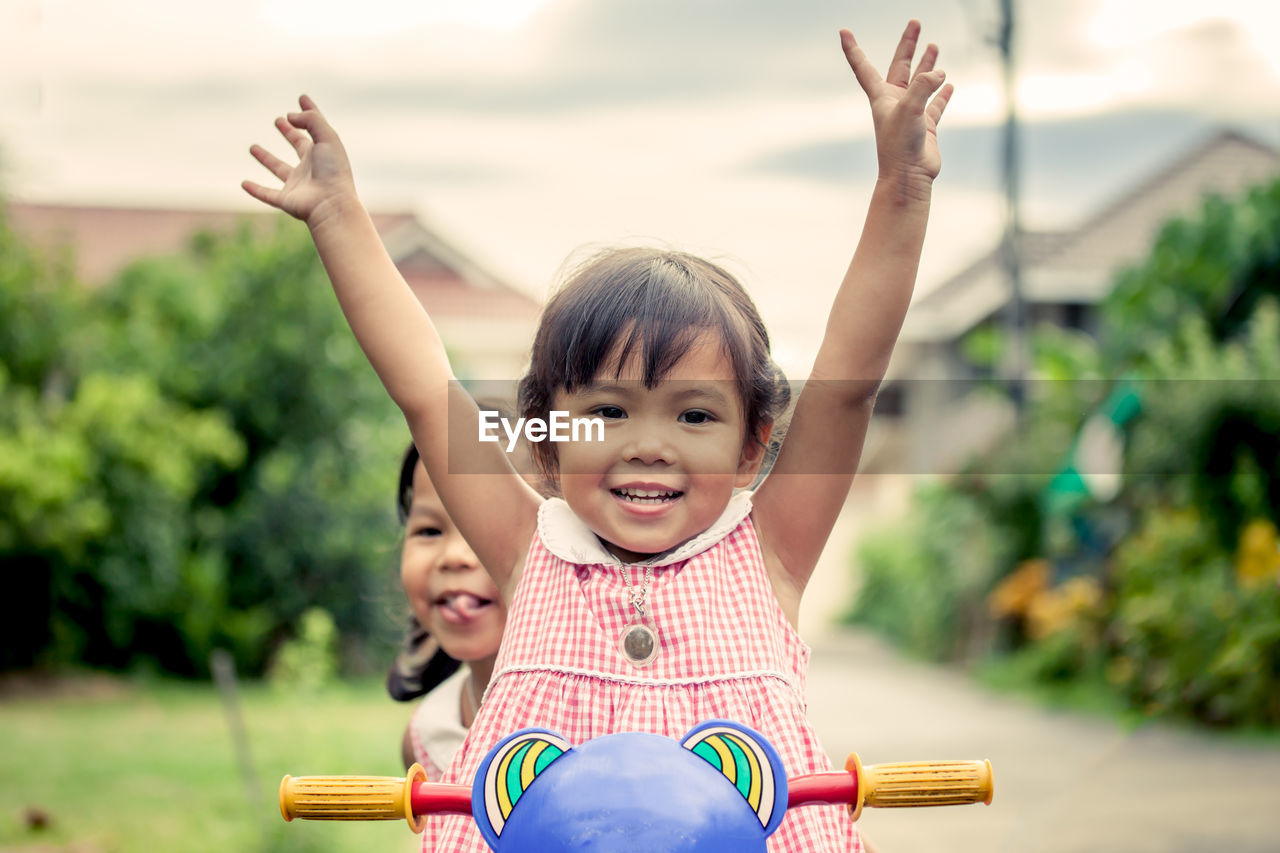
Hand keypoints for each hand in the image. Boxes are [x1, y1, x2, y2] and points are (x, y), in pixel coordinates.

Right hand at [242, 95, 357, 225]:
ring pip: (279, 170)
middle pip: (298, 147)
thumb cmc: (333, 170)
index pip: (314, 128)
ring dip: (266, 159)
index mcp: (323, 153)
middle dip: (289, 133)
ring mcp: (298, 185)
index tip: (302, 98)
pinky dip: (256, 190)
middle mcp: (311, 168)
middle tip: (278, 120)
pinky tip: (244, 184)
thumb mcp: (327, 137)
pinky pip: (267, 194)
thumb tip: (289, 117)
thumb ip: (310, 120)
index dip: (309, 113)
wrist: (332, 204)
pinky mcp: (286, 200)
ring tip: (253, 147)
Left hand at [841, 20, 951, 181]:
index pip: (864, 66)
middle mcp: (895, 102)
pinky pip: (935, 105)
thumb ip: (923, 86)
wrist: (908, 177)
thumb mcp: (910, 108)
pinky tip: (948, 85)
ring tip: (934, 47)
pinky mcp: (925, 126)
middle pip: (900, 66)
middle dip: (908, 45)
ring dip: (927, 66)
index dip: (853, 49)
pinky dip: (942, 95)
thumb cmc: (900, 145)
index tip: (844, 32)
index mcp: (881, 96)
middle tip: (915, 23)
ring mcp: (911, 113)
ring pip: (920, 82)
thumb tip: (941, 75)